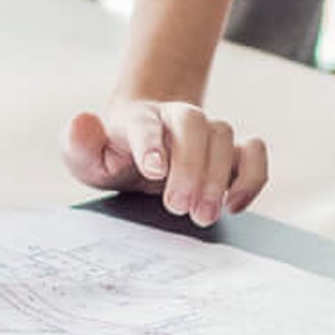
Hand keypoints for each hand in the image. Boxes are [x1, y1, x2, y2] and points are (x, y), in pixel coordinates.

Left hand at [66, 98, 269, 225]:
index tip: (153, 170)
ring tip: (202, 215)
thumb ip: (79, 144)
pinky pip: (255, 153)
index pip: (145, 124)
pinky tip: (233, 206)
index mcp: (137, 119)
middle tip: (177, 207)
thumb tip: (82, 123)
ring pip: (224, 136)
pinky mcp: (231, 152)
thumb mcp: (87, 157)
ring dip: (217, 177)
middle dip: (190, 166)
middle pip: (193, 123)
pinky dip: (252, 177)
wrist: (142, 145)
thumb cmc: (113, 154)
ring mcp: (207, 132)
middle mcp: (176, 118)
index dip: (151, 144)